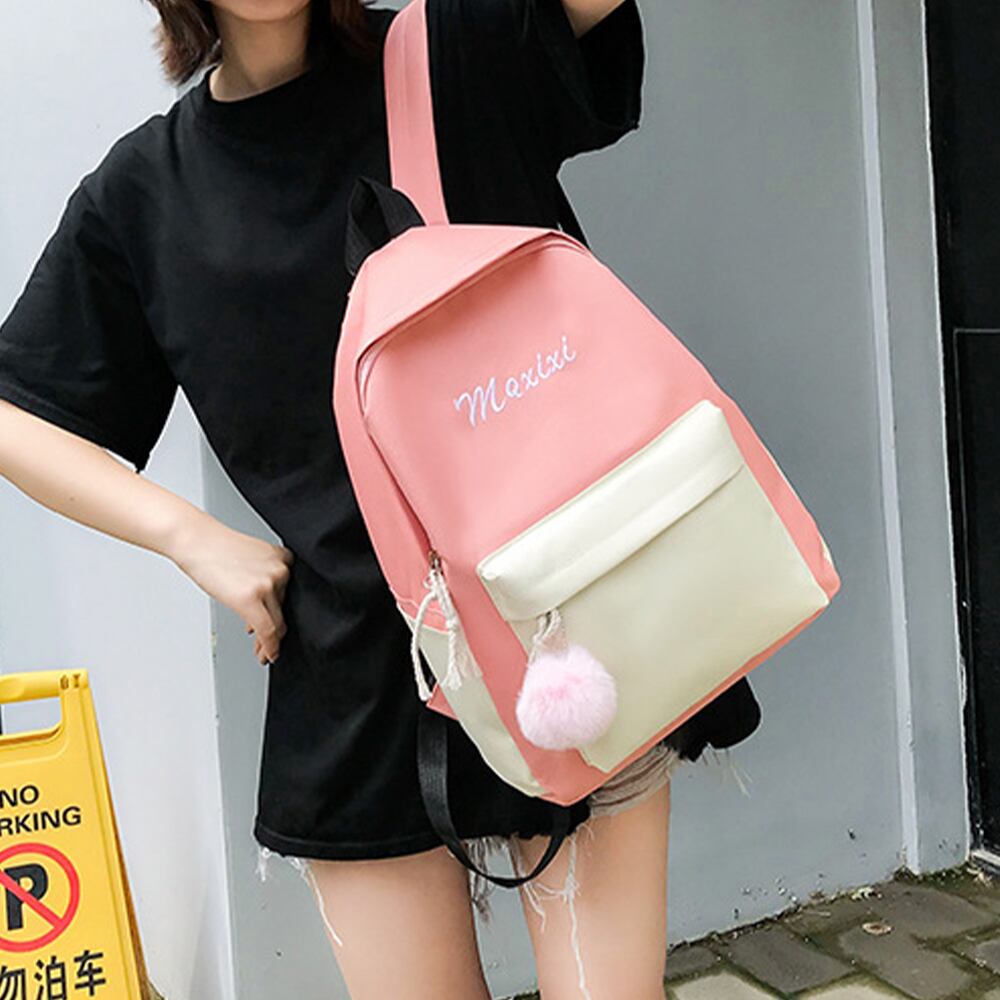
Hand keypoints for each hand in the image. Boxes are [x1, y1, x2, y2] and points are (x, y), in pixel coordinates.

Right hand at [169, 512, 294, 665]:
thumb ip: (264, 582)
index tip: (280, 630)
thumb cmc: (217, 548)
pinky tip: (266, 654)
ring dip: (270, 642)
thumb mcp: (253, 560)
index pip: (290, 595)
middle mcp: (281, 571)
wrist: (196, 540)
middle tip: (269, 647)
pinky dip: (269, 646)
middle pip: (285, 610)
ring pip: (277, 623)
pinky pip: (267, 630)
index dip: (283, 615)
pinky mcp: (251, 597)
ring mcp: (268, 584)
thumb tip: (262, 613)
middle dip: (278, 632)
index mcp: (284, 559)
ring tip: (263, 652)